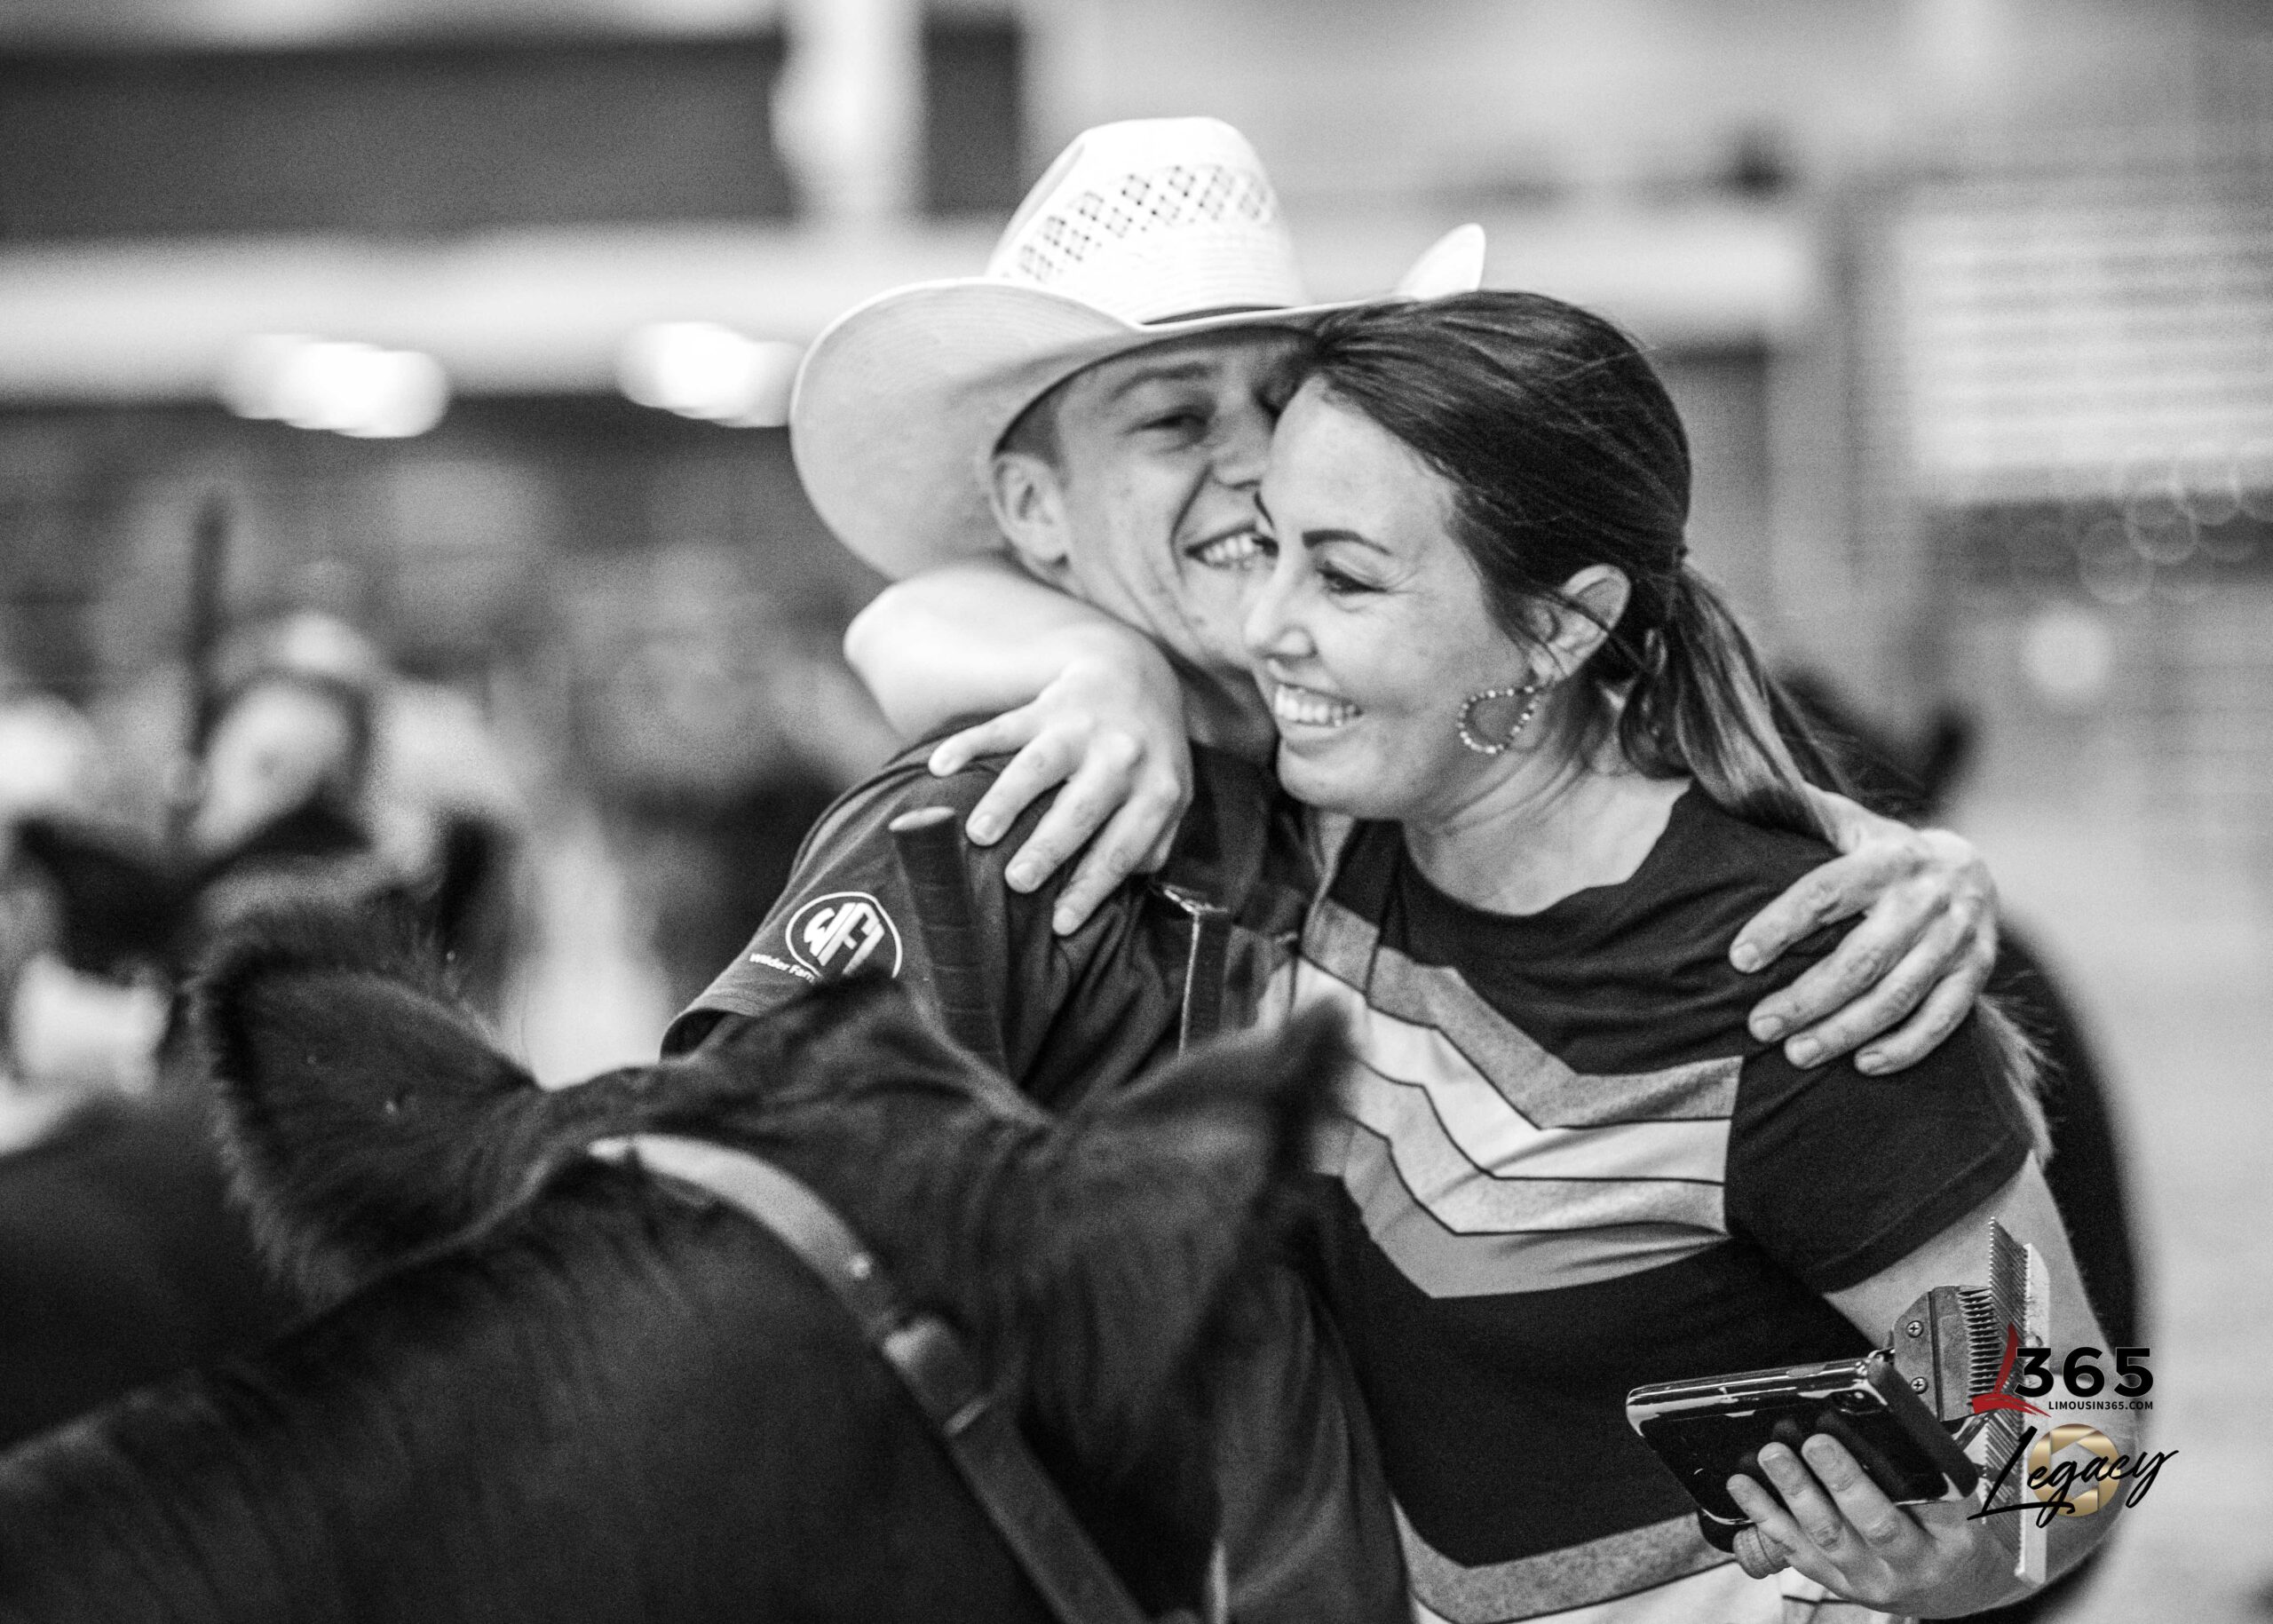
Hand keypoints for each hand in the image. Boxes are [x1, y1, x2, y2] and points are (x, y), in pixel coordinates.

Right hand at [927, 643, 1192, 935]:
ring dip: (1007, 799)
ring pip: (1040, 766)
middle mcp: (1122, 757)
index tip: (1060, 924)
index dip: (1091, 888)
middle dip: (1049, 847)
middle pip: (1081, 810)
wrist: (1137, 671)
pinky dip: (969, 744)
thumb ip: (1155, 840)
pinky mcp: (1045, 706)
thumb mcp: (1171, 794)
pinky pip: (1003, 726)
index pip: (1121, 849)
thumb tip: (1127, 886)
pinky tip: (939, 765)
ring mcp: (1082, 728)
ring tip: (979, 834)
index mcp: (1156, 790)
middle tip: (1017, 881)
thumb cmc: (1149, 754)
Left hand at [1726, 1437, 2017, 1615]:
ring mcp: (1864, 1580)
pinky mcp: (1832, 1582)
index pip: (1926, 1511)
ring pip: (1825, 1538)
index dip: (1903, 1480)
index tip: (1874, 1446)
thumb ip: (1929, 1482)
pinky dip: (1765, 1515)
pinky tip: (1744, 1488)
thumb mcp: (1961, 1514)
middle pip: (1873, 1526)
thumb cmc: (1953, 1544)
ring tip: (1774, 1457)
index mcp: (1945, 1547)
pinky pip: (1794, 1549)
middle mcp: (1904, 1569)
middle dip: (1842, 1481)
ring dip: (1795, 1493)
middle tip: (1817, 1444)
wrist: (1950, 1593)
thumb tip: (1888, 1432)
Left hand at [1733, 790, 1997, 1074]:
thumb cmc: (1884, 851)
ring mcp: (1957, 938)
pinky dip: (1905, 1047)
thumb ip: (1805, 814)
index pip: (1825, 893)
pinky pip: (1944, 1018)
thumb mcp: (1851, 824)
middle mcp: (1926, 898)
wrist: (1975, 867)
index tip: (1739, 959)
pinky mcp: (1978, 971)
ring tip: (1796, 1053)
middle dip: (1808, 997)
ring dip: (1846, 1030)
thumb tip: (1741, 783)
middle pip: (1862, 957)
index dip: (1781, 925)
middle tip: (1759, 1026)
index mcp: (1886, 858)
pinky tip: (1864, 1065)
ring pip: (1899, 995)